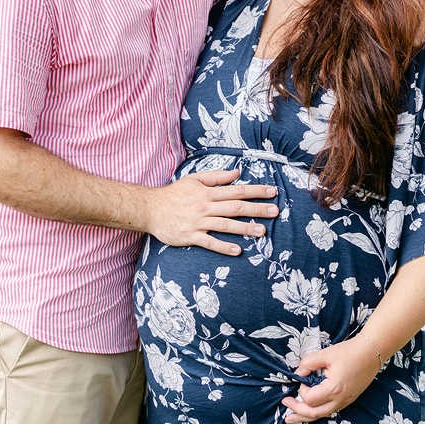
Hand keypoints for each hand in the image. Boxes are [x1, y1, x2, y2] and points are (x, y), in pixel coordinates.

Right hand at [143, 168, 278, 256]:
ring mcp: (197, 222)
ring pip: (225, 225)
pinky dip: (223, 247)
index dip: (256, 191)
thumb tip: (237, 172)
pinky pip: (209, 242)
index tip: (273, 192)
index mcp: (207, 192)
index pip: (236, 191)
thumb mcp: (194, 179)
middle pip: (235, 207)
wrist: (149, 209)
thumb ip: (216, 176)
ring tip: (262, 232)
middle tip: (275, 212)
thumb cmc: (173, 194)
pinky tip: (237, 250)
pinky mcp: (189, 236)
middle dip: (256, 209)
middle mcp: (204, 206)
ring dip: (244, 228)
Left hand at [283, 336, 382, 423]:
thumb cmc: (349, 352)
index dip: (302, 390)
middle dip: (297, 411)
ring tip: (291, 419)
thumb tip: (298, 373)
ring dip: (306, 417)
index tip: (302, 379)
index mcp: (334, 389)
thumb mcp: (325, 354)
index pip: (311, 399)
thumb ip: (308, 363)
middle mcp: (340, 399)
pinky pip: (330, 410)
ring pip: (323, 415)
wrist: (370, 354)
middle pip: (315, 413)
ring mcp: (345, 402)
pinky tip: (309, 411)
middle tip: (284, 405)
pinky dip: (317, 412)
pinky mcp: (348, 400)